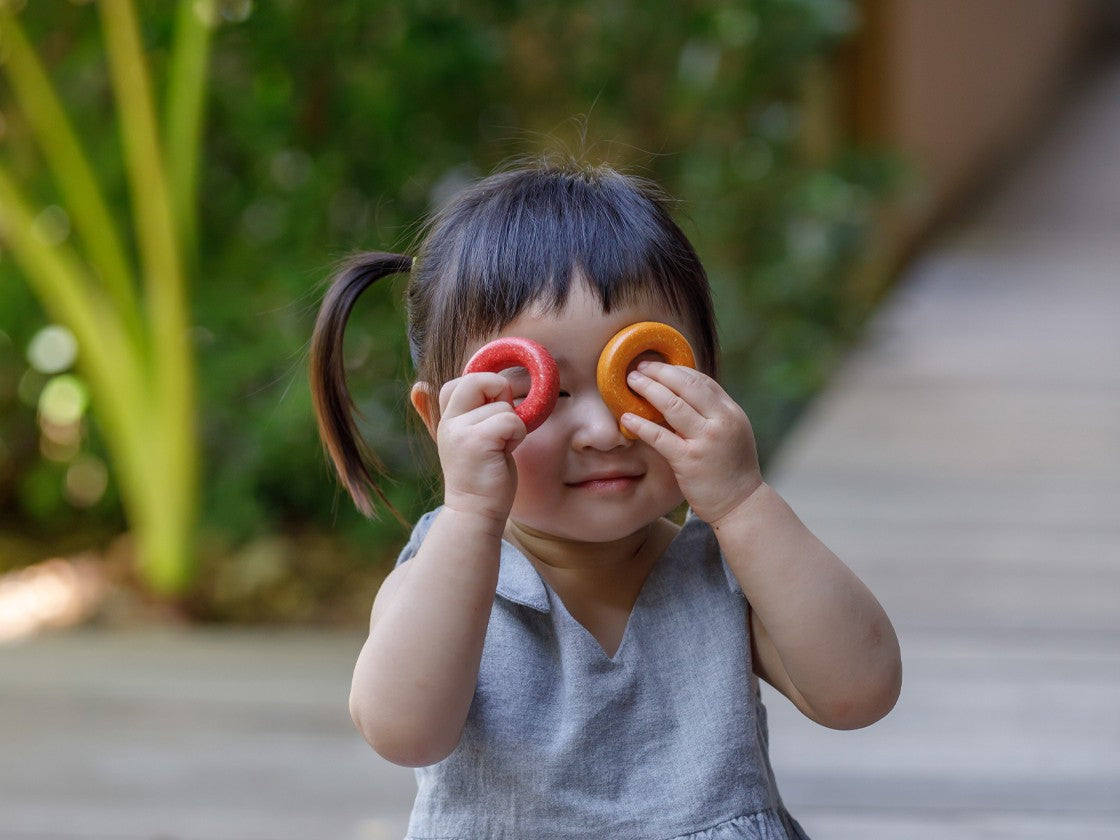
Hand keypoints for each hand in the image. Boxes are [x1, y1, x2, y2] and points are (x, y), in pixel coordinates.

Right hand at [435, 372, 525, 524]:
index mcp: (447, 418)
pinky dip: (518, 435)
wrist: (475, 512)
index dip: (485, 387)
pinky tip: (505, 452)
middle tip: (501, 423)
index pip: (462, 381)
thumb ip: (458, 414)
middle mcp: (449, 422)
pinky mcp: (478, 441)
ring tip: (500, 449)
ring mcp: (461, 431)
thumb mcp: (465, 439)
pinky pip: (511, 420)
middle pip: (478, 380)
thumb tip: (419, 386)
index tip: (491, 413)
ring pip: (504, 406)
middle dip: (500, 392)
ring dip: (512, 426)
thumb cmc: (480, 476)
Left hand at [622, 361, 762, 523]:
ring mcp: (705, 440)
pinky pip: (660, 436)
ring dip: (648, 389)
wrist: (741, 504)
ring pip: (672, 405)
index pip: (702, 381)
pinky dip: (641, 424)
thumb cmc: (732, 470)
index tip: (658, 366)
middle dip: (660, 372)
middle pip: (686, 386)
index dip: (677, 371)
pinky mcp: (689, 460)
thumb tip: (685, 395)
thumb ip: (713, 414)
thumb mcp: (732, 434)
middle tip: (639, 367)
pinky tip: (626, 417)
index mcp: (731, 412)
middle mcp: (721, 422)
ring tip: (631, 382)